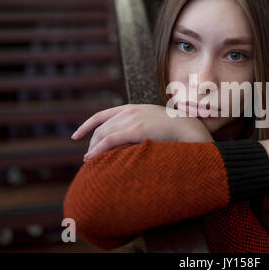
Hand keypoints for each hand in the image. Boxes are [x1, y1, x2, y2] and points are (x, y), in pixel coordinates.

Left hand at [71, 104, 213, 161]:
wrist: (192, 129)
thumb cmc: (177, 131)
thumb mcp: (155, 125)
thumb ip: (142, 128)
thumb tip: (133, 142)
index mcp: (134, 108)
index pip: (103, 115)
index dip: (87, 125)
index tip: (76, 136)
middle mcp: (131, 110)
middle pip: (101, 126)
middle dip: (91, 142)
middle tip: (88, 157)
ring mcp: (134, 118)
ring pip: (103, 133)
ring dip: (93, 148)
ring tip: (89, 161)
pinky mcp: (137, 129)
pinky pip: (110, 140)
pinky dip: (98, 149)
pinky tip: (91, 159)